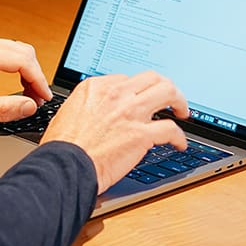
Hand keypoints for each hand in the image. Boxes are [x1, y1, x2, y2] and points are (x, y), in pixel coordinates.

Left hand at [0, 31, 52, 126]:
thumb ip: (4, 110)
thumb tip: (31, 106)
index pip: (23, 61)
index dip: (39, 80)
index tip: (44, 97)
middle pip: (25, 53)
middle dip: (37, 76)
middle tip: (38, 98)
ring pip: (21, 50)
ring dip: (30, 71)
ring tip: (31, 93)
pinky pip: (12, 51)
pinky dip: (21, 67)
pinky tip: (21, 83)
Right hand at [42, 71, 188, 193]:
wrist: (62, 166)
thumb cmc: (62, 147)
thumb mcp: (70, 113)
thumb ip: (91, 105)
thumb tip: (102, 111)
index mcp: (96, 87)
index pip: (128, 79)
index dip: (140, 90)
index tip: (144, 98)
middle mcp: (116, 94)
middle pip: (153, 78)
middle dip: (166, 87)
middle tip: (172, 99)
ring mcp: (130, 112)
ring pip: (168, 92)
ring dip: (180, 102)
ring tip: (183, 112)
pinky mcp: (141, 134)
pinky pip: (171, 129)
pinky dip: (180, 138)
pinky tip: (179, 144)